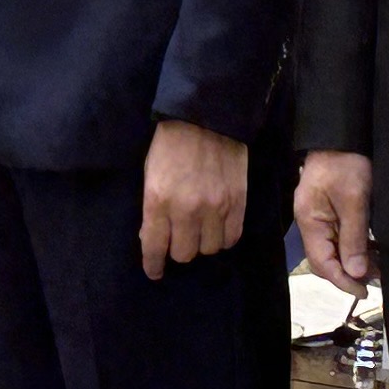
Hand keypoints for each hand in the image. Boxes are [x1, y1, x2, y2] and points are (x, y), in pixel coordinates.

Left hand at [139, 120, 250, 278]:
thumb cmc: (171, 144)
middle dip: (179, 250)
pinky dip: (224, 237)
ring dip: (203, 243)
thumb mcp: (150, 175)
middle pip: (184, 254)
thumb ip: (152, 209)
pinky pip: (232, 237)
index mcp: (159, 201)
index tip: (155, 271)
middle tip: (179, 239)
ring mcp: (215, 207)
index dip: (153, 265)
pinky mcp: (237, 202)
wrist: (207, 117)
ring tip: (200, 230)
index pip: (155, 248)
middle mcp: (187, 210)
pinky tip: (218, 228)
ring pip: (209, 249)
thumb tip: (154, 237)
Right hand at [295, 150, 374, 288]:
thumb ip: (354, 237)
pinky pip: (340, 237)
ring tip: (379, 269)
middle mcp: (311, 222)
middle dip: (349, 274)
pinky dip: (355, 248)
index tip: (364, 291)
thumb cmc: (348, 162)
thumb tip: (355, 273)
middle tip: (376, 281)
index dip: (342, 281)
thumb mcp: (354, 199)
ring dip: (354, 262)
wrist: (344, 131)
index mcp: (309, 221)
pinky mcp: (330, 209)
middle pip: (325, 259)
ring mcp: (319, 216)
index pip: (322, 263)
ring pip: (333, 250)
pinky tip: (372, 252)